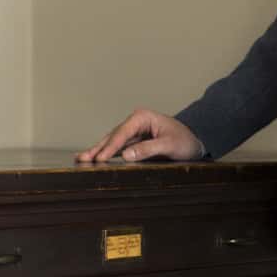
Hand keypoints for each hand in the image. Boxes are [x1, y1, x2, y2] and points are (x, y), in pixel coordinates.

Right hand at [75, 108, 204, 163]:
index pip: (122, 133)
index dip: (110, 147)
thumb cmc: (185, 142)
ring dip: (98, 151)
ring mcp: (134, 131)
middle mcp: (135, 121)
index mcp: (142, 117)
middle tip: (81, 159)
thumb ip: (148, 149)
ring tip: (81, 159)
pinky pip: (118, 147)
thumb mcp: (169, 146)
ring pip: (112, 141)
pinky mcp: (135, 140)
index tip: (99, 159)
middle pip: (112, 136)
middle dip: (97, 148)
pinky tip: (95, 158)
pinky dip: (107, 153)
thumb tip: (125, 155)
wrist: (195, 142)